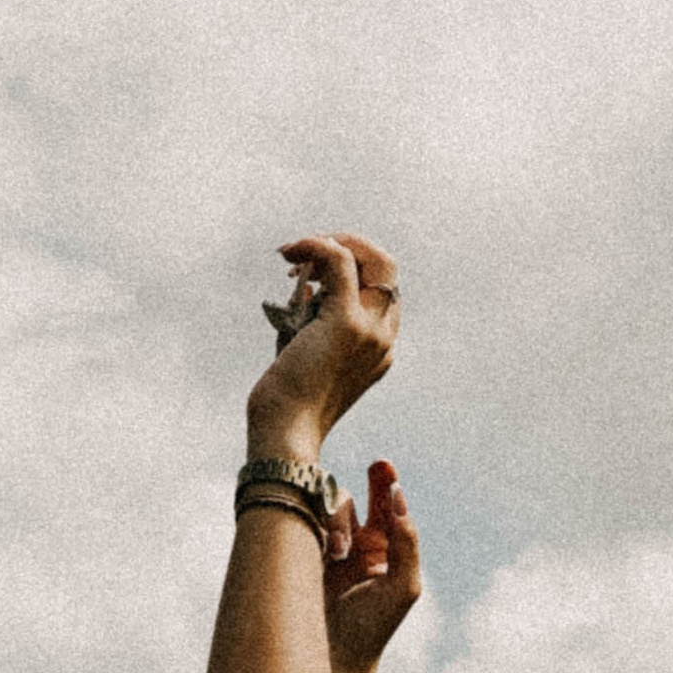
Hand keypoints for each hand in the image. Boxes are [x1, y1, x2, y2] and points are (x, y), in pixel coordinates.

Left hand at [246, 231, 400, 461]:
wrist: (286, 431)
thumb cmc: (287, 399)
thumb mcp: (305, 352)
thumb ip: (313, 319)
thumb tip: (307, 285)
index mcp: (380, 349)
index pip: (381, 289)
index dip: (353, 268)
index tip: (313, 271)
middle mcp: (384, 338)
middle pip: (386, 267)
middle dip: (347, 246)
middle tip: (305, 251)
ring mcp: (370, 330)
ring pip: (371, 257)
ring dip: (329, 242)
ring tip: (292, 252)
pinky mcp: (346, 322)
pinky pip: (340, 260)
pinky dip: (315, 245)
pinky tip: (291, 251)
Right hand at [322, 459, 421, 672]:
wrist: (331, 657)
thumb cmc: (373, 628)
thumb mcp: (403, 585)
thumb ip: (406, 541)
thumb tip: (400, 498)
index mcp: (386, 553)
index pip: (389, 510)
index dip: (388, 485)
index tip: (384, 465)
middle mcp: (358, 547)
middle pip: (362, 500)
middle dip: (370, 483)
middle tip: (377, 465)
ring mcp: (329, 549)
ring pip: (334, 508)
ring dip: (340, 522)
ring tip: (339, 551)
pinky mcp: (303, 553)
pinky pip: (309, 520)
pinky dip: (319, 528)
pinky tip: (325, 551)